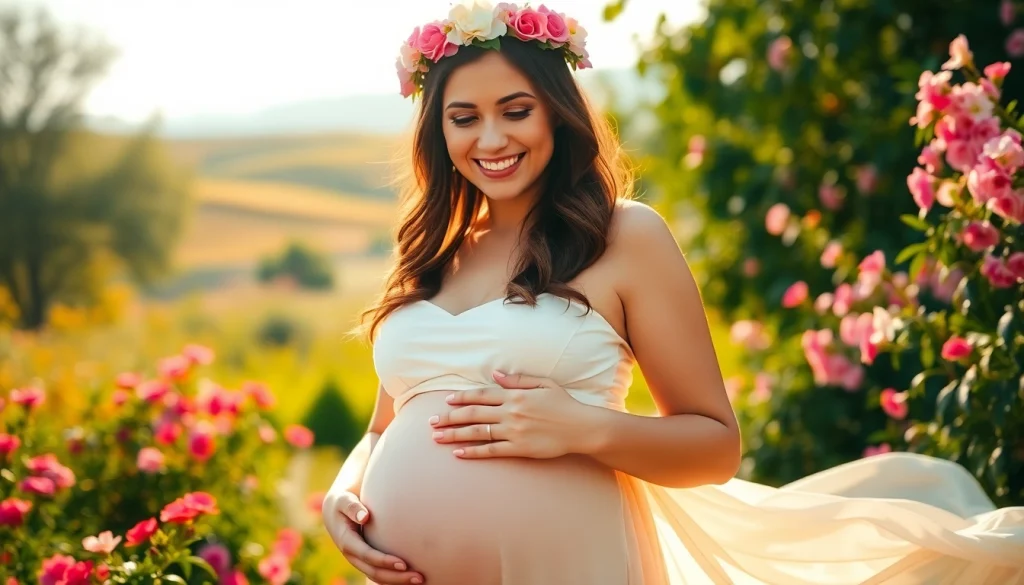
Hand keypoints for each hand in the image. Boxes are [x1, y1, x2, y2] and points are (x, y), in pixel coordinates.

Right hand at [321, 490, 423, 583]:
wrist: (334, 510)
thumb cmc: (342, 502)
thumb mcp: (343, 500)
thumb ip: (352, 507)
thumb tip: (364, 517)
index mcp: (346, 541)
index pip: (367, 555)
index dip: (384, 561)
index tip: (403, 563)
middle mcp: (352, 555)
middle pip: (374, 572)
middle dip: (396, 577)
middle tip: (419, 577)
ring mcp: (358, 560)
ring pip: (377, 577)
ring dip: (398, 580)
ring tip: (420, 579)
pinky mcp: (365, 560)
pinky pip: (379, 574)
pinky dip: (394, 578)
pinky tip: (410, 577)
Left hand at [430, 371, 602, 458]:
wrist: (582, 427)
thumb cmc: (565, 404)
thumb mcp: (544, 384)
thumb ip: (518, 380)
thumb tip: (496, 375)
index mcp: (516, 395)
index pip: (482, 395)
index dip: (462, 397)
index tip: (446, 400)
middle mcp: (511, 412)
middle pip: (473, 414)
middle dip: (449, 417)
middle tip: (431, 421)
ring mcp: (514, 431)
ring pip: (477, 432)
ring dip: (454, 434)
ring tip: (436, 437)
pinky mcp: (519, 448)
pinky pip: (491, 450)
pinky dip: (473, 452)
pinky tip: (458, 453)